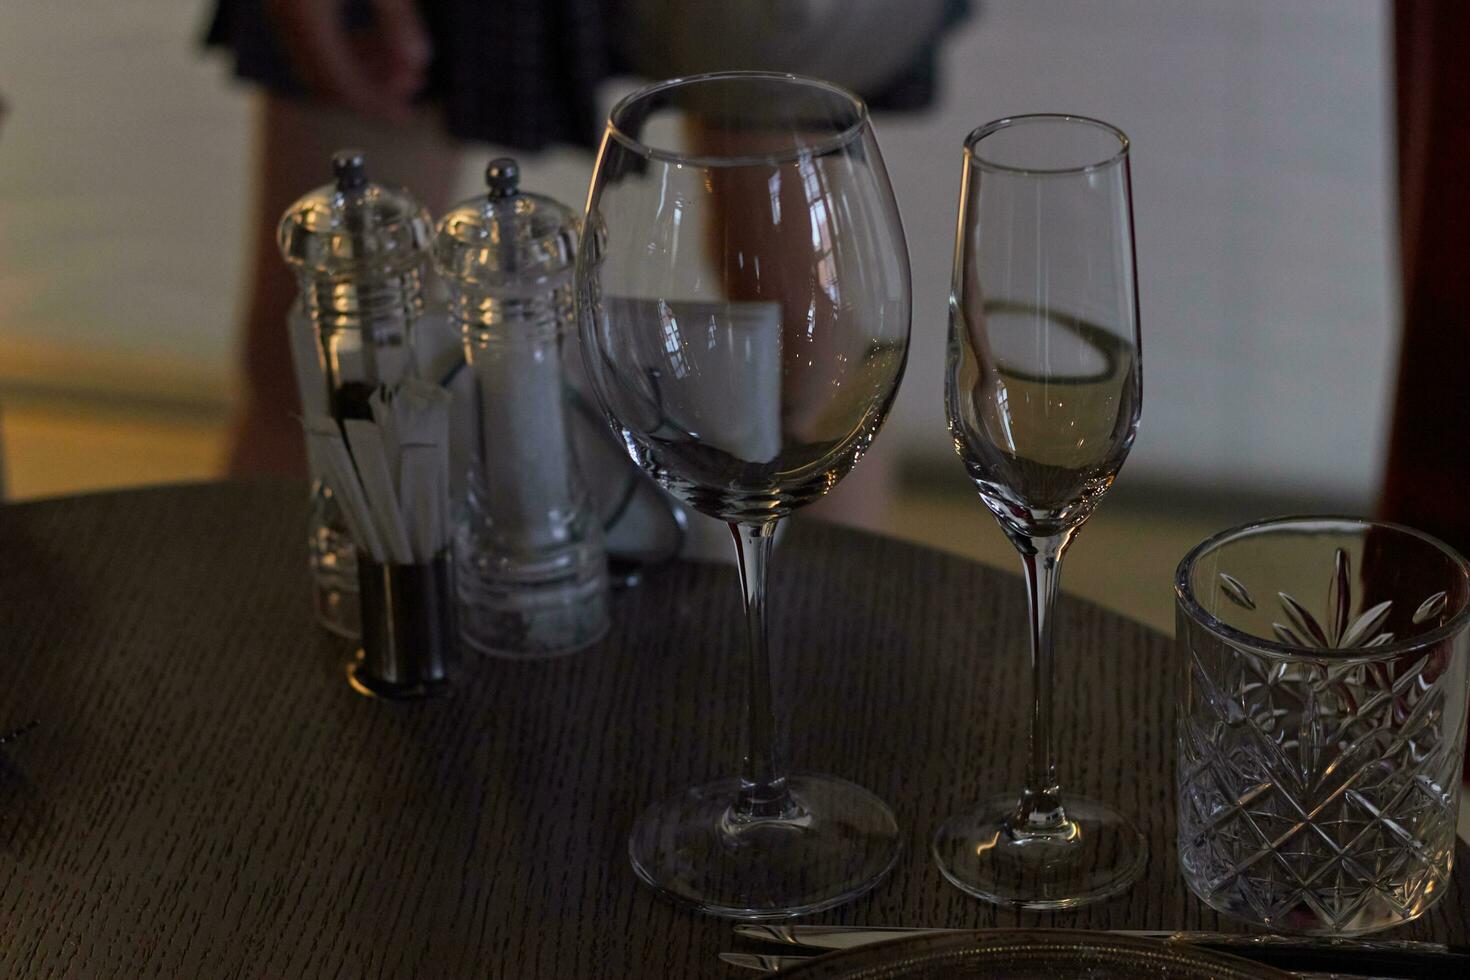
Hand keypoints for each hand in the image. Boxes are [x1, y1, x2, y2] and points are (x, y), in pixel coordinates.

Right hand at [266, 0, 430, 122]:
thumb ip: (398, 20)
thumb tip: (421, 61)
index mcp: (305, 16)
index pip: (342, 85)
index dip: (378, 106)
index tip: (406, 116)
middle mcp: (286, 17)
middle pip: (328, 80)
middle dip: (373, 89)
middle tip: (412, 85)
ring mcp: (281, 11)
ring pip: (320, 62)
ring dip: (362, 69)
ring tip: (404, 63)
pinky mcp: (286, 3)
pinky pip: (314, 43)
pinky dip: (347, 51)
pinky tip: (378, 42)